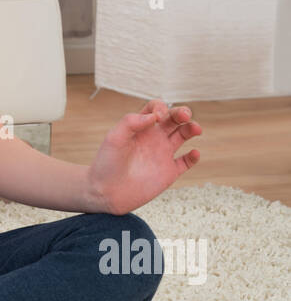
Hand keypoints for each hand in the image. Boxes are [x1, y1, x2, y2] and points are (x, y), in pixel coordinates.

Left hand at [86, 99, 201, 214]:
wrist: (105, 192)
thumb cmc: (106, 164)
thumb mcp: (114, 138)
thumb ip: (131, 122)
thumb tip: (154, 116)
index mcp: (140, 127)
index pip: (155, 108)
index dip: (160, 107)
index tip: (157, 117)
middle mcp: (153, 138)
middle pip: (173, 118)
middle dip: (181, 113)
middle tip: (185, 115)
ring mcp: (162, 154)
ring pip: (183, 135)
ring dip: (191, 128)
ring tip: (195, 128)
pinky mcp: (168, 172)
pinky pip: (186, 162)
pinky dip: (193, 157)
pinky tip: (194, 153)